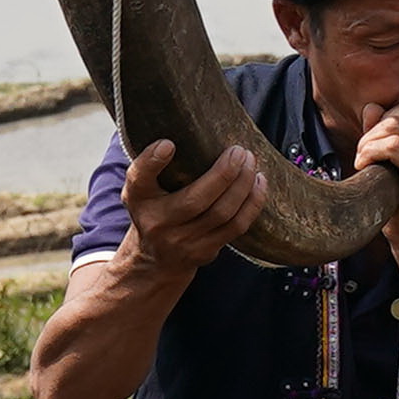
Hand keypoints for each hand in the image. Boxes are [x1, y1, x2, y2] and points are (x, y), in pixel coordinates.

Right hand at [118, 137, 269, 275]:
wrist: (155, 260)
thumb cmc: (152, 210)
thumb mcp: (140, 188)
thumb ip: (150, 164)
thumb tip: (173, 138)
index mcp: (139, 200)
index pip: (139, 180)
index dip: (152, 161)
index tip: (169, 144)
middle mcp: (159, 224)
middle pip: (196, 200)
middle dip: (224, 173)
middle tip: (239, 151)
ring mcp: (184, 242)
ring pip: (222, 213)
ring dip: (243, 185)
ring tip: (250, 162)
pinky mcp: (206, 252)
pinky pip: (236, 227)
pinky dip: (252, 203)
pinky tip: (259, 182)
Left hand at [352, 96, 398, 266]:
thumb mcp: (397, 156)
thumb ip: (386, 128)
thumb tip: (371, 106)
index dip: (387, 119)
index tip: (376, 143)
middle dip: (374, 131)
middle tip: (365, 154)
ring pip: (393, 127)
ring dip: (368, 143)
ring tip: (364, 160)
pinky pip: (392, 145)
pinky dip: (370, 153)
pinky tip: (365, 166)